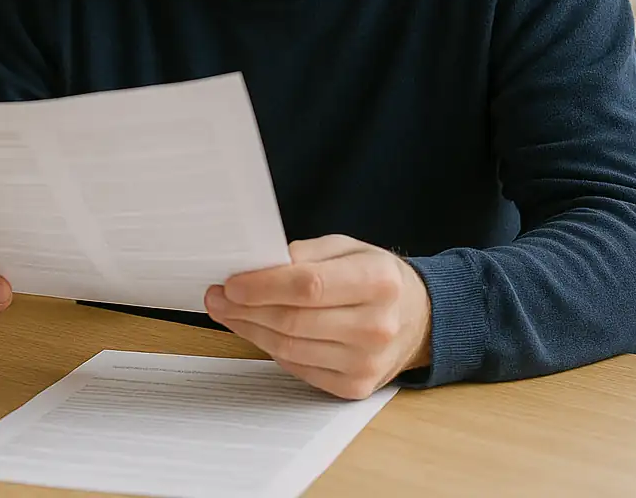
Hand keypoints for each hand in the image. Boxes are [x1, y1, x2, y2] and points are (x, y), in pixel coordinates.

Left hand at [204, 235, 431, 399]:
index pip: (309, 286)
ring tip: (229, 312)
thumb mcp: (347, 248)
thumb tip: (256, 267)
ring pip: (289, 348)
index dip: (263, 286)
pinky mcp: (355, 387)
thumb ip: (305, 254)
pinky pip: (298, 368)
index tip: (231, 283)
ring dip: (250, 330)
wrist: (418, 318)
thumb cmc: (374, 278)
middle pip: (293, 320)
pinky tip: (258, 331)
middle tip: (217, 297)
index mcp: (379, 281)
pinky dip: (271, 349)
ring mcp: (367, 362)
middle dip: (245, 309)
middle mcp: (377, 325)